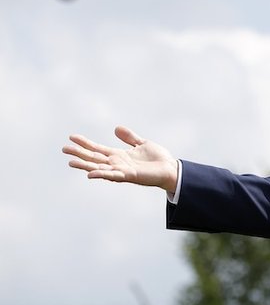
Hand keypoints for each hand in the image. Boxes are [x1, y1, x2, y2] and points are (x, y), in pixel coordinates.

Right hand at [63, 126, 178, 192]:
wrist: (171, 169)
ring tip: (70, 162)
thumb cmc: (158, 159)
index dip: (85, 143)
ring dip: (85, 166)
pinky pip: (113, 175)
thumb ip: (129, 137)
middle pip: (94, 158)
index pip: (98, 149)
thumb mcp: (142, 143)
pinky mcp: (129, 176)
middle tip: (64, 149)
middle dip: (79, 154)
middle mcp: (117, 164)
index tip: (72, 136)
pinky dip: (101, 174)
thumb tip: (116, 128)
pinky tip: (90, 174)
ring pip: (99, 168)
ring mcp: (122, 171)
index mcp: (119, 156)